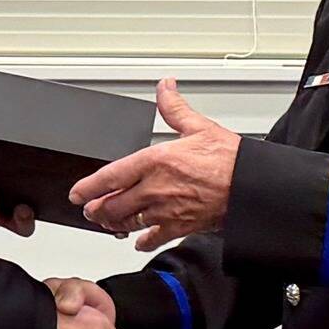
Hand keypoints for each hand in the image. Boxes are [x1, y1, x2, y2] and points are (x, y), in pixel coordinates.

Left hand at [69, 79, 238, 250]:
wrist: (251, 187)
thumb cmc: (229, 159)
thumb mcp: (198, 126)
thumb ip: (174, 108)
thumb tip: (165, 88)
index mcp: (155, 161)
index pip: (110, 176)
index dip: (88, 186)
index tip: (77, 193)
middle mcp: (155, 188)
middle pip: (113, 204)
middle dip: (97, 209)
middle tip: (90, 210)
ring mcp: (166, 210)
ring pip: (128, 222)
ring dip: (114, 224)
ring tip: (108, 222)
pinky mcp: (180, 226)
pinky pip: (154, 237)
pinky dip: (144, 240)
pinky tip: (141, 240)